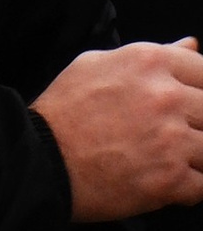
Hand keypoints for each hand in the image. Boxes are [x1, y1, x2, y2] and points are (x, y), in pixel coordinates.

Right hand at [32, 37, 202, 218]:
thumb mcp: (98, 63)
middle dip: (198, 122)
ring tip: (174, 157)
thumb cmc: (66, 110)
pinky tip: (172, 180)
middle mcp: (164, 97)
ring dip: (196, 155)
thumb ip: (153, 54)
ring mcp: (171, 140)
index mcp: (149, 62)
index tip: (193, 104)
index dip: (201, 88)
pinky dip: (191, 185)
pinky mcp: (171, 180)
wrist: (43, 158)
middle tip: (178, 132)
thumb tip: (191, 45)